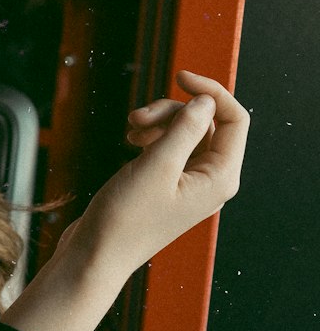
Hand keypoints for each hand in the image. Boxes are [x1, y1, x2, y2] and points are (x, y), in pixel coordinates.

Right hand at [61, 69, 248, 280]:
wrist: (96, 254)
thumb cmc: (126, 219)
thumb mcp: (157, 165)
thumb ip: (185, 129)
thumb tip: (207, 101)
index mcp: (220, 178)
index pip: (234, 120)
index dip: (212, 92)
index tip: (180, 76)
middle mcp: (210, 180)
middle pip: (206, 122)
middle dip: (172, 110)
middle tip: (137, 117)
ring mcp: (188, 183)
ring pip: (184, 132)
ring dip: (157, 121)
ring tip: (130, 128)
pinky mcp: (166, 184)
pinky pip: (168, 146)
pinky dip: (151, 135)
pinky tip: (130, 140)